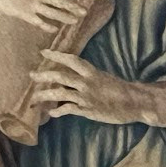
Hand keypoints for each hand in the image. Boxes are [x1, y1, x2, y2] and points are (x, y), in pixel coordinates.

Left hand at [30, 50, 145, 124]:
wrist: (134, 102)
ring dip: (44, 96)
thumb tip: (71, 78)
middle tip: (31, 75)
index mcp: (91, 72)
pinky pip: (68, 109)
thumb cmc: (119, 90)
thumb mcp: (103, 77)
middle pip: (60, 76)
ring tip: (34, 99)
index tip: (43, 52)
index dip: (56, 55)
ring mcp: (86, 97)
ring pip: (60, 94)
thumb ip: (87, 77)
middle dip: (43, 75)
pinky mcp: (87, 110)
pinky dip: (58, 111)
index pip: (70, 59)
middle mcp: (86, 82)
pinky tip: (51, 114)